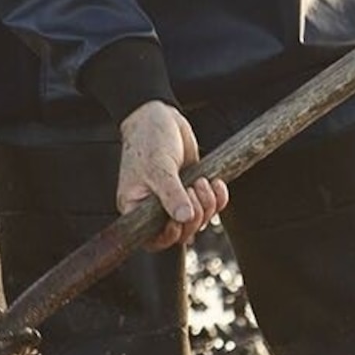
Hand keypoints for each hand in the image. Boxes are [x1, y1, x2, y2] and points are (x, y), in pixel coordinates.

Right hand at [118, 101, 228, 249]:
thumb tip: (183, 219)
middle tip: (193, 189)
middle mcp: (154, 208)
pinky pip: (210, 207)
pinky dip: (218, 199)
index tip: (179, 219)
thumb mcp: (158, 167)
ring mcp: (176, 200)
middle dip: (194, 215)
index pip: (152, 239)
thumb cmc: (148, 139)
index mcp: (136, 207)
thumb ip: (171, 195)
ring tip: (201, 181)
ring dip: (207, 205)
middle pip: (180, 233)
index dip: (169, 236)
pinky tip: (215, 182)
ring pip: (198, 221)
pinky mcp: (192, 190)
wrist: (161, 116)